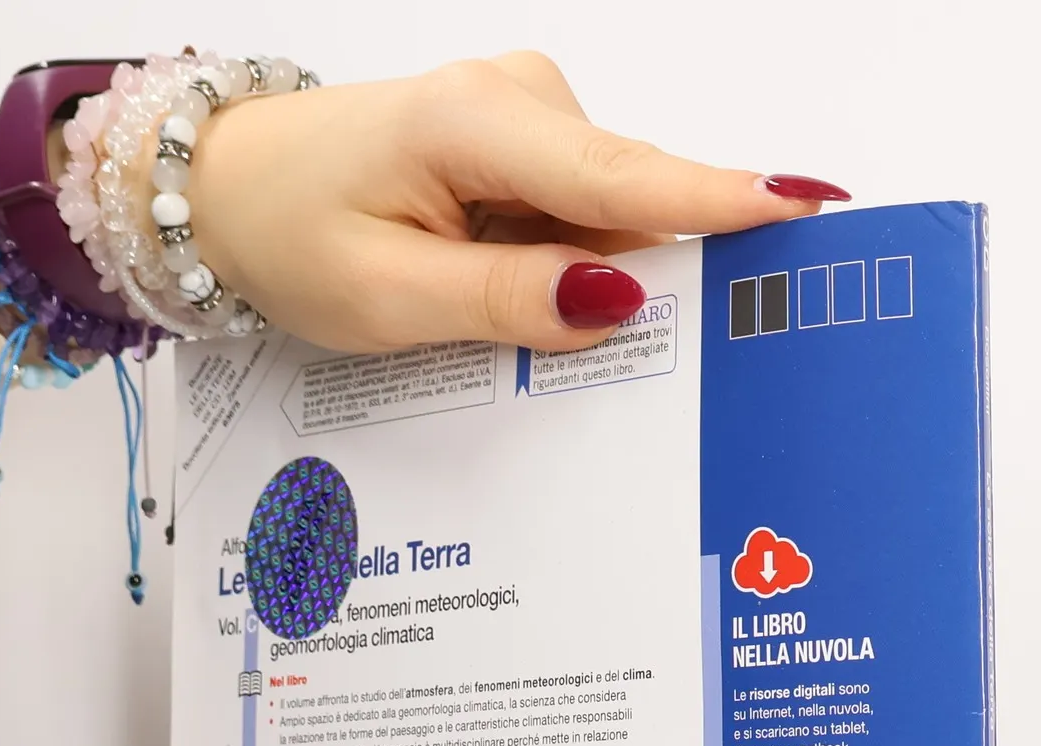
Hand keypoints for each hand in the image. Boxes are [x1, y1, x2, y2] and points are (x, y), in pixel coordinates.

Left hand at [186, 51, 847, 352]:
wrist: (232, 188)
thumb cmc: (292, 232)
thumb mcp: (385, 295)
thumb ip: (503, 299)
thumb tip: (613, 300)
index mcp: (476, 124)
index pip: (621, 176)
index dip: (717, 202)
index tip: (808, 208)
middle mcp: (517, 99)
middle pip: (631, 198)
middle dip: (659, 273)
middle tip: (692, 352)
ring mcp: (526, 115)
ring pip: (610, 213)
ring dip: (597, 279)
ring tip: (527, 328)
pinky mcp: (524, 143)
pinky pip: (582, 213)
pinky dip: (573, 263)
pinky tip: (531, 299)